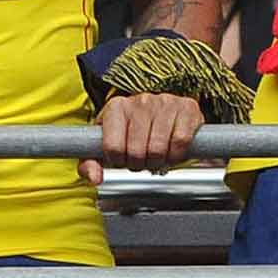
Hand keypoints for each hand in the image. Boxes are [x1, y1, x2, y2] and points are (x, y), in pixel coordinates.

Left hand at [79, 91, 204, 184]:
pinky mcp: (187, 106)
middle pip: (137, 151)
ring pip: (158, 148)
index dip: (118, 162)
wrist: (162, 114)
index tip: (122, 159)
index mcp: (116, 107)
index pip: (113, 147)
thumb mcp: (104, 146)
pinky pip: (180, 141)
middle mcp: (141, 100)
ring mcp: (165, 101)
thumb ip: (90, 164)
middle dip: (139, 164)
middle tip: (142, 160)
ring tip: (156, 156)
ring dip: (158, 161)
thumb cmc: (131, 132)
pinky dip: (177, 154)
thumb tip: (95, 177)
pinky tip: (171, 150)